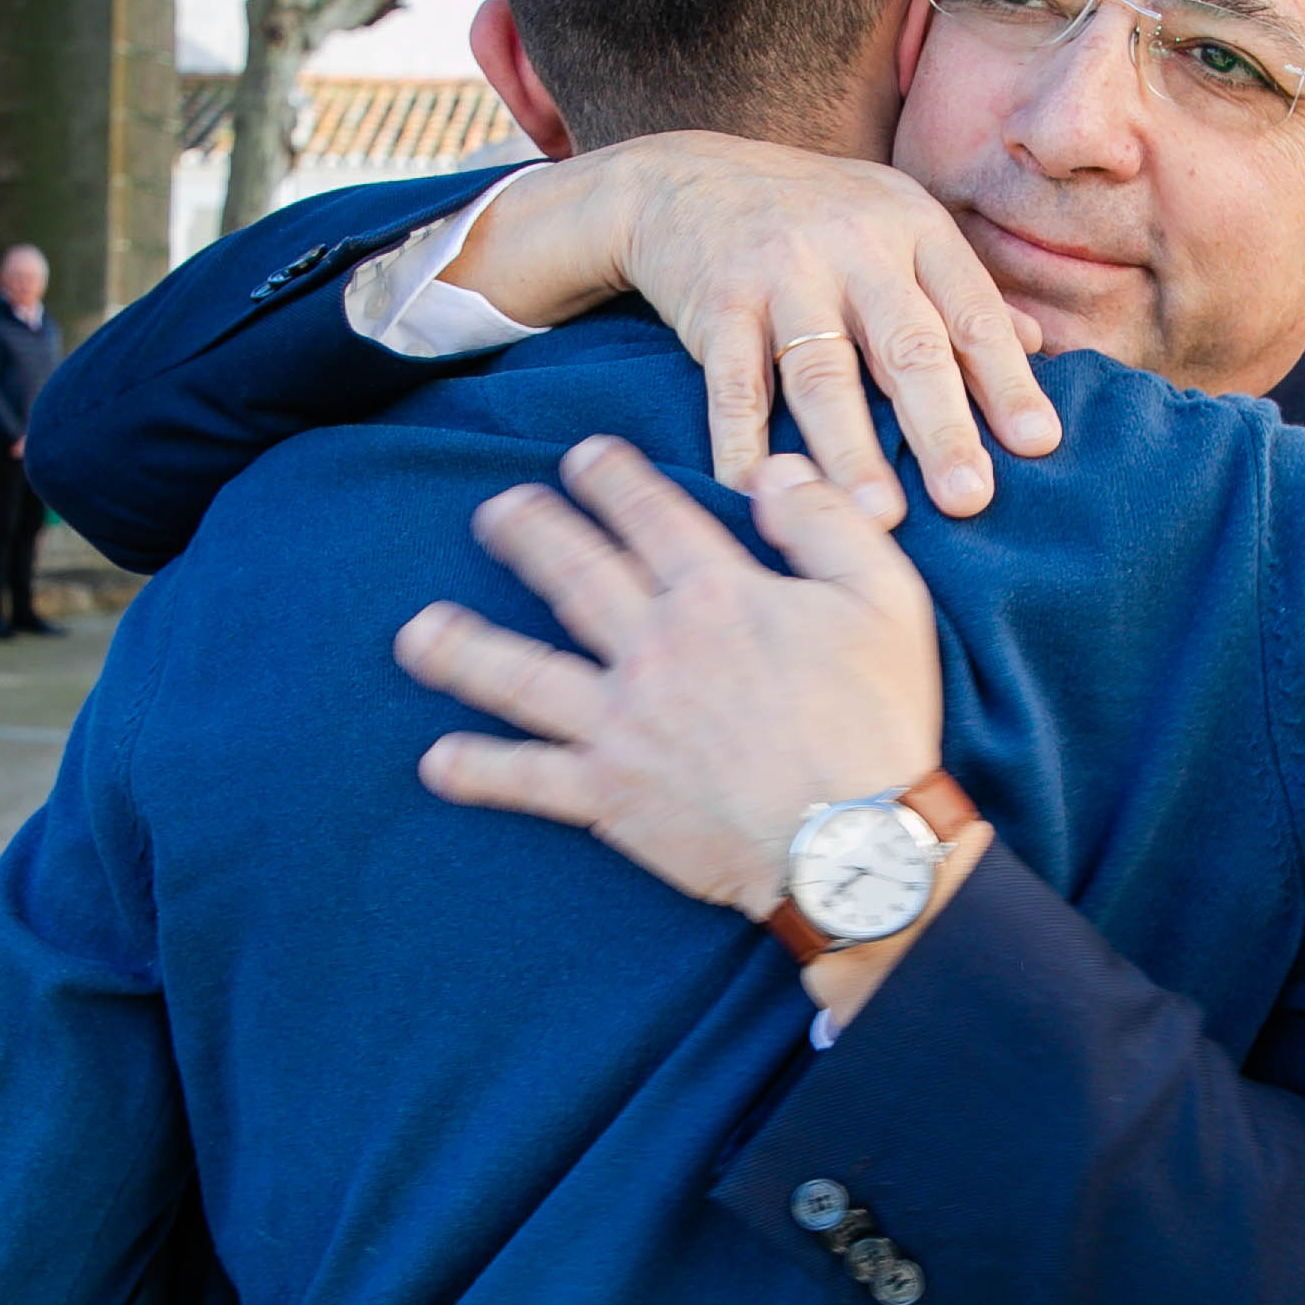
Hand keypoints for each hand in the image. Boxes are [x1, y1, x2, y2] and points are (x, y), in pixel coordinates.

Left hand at [395, 437, 943, 917]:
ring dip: (465, 648)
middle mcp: (654, 647)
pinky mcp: (610, 796)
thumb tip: (775, 470)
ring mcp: (623, 722)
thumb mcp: (884, 599)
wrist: (856, 847)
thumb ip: (826, 524)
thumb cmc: (879, 723)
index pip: (649, 515)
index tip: (583, 457)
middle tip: (494, 513)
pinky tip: (436, 761)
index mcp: (718, 593)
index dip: (611, 478)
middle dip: (526, 534)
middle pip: (572, 573)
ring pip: (523, 674)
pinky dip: (480, 771)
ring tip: (420, 633)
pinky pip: (528, 780)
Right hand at [447, 138, 1059, 526]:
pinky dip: (742, 444)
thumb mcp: (894, 224)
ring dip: (850, 449)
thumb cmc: (811, 217)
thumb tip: (1043, 346)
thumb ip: (960, 287)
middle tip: (969, 498)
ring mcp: (782, 272)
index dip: (1006, 381)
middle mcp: (855, 244)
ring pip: (823, 373)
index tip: (1039, 446)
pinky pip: (734, 385)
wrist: (684, 178)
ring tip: (877, 518)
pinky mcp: (716, 302)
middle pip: (907, 345)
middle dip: (941, 426)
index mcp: (912, 228)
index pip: (971, 314)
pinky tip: (760, 495)